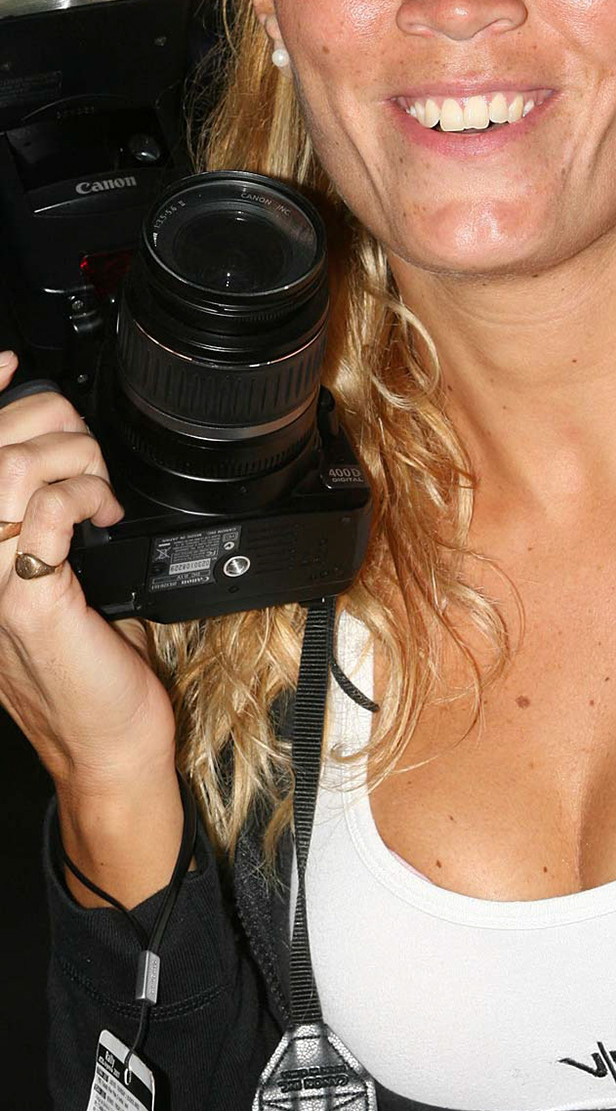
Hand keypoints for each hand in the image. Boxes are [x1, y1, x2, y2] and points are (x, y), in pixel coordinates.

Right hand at [0, 351, 182, 899]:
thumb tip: (78, 471)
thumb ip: (58, 526)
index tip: (10, 362)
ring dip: (77, 460)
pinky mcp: (28, 602)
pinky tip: (103, 517)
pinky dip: (84, 495)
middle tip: (92, 458)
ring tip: (102, 492)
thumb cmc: (95, 671)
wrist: (109, 748)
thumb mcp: (70, 580)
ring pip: (15, 468)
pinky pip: (44, 513)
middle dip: (55, 424)